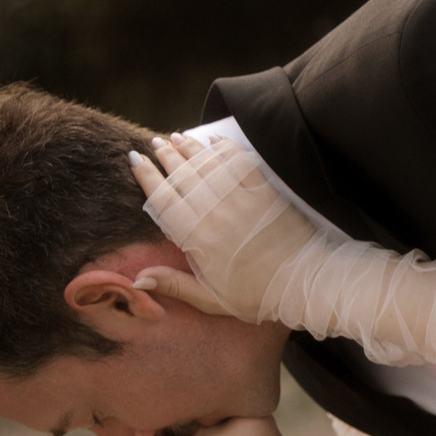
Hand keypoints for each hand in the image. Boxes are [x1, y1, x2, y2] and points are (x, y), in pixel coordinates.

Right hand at [129, 131, 321, 320]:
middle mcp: (215, 214)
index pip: (164, 201)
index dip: (147, 178)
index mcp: (197, 239)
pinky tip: (215, 140)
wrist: (301, 285)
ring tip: (177, 137)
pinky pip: (241, 164)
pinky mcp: (265, 194)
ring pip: (209, 167)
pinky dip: (227, 150)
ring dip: (191, 149)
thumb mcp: (210, 299)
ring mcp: (241, 201)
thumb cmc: (254, 296)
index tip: (135, 160)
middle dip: (166, 156)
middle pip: (184, 177)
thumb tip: (137, 279)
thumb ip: (174, 284)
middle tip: (155, 142)